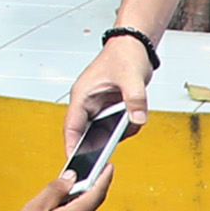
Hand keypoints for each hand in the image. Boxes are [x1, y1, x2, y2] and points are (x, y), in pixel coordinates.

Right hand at [0, 164, 109, 210]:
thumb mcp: (36, 207)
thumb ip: (56, 189)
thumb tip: (71, 178)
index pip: (98, 192)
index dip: (104, 176)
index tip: (109, 166)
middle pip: (88, 203)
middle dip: (79, 191)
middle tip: (64, 181)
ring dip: (71, 205)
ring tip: (49, 204)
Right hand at [63, 35, 152, 156]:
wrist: (134, 45)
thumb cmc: (124, 54)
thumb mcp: (131, 77)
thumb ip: (135, 99)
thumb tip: (138, 119)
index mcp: (82, 95)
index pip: (72, 126)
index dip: (72, 146)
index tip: (75, 164)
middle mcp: (87, 103)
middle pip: (86, 135)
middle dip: (99, 144)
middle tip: (107, 156)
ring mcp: (98, 107)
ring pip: (102, 133)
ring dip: (117, 133)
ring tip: (130, 121)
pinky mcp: (109, 109)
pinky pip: (114, 127)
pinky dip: (125, 127)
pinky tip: (134, 118)